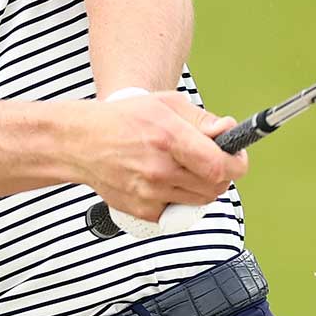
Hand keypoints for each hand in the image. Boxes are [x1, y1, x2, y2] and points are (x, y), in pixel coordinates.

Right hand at [75, 90, 248, 222]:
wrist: (79, 143)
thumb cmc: (123, 119)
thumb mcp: (164, 104)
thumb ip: (201, 120)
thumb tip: (228, 132)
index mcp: (168, 137)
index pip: (220, 166)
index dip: (236, 164)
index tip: (236, 157)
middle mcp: (160, 168)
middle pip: (216, 187)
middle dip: (220, 174)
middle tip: (208, 161)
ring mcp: (150, 193)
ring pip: (200, 201)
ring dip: (201, 187)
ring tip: (184, 169)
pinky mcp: (142, 210)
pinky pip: (178, 211)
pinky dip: (179, 199)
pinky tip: (165, 182)